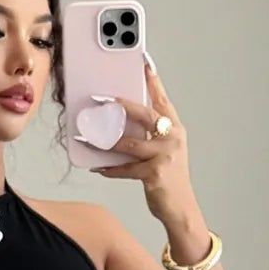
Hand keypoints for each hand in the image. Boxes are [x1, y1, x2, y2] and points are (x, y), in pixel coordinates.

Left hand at [83, 52, 194, 225]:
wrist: (181, 208)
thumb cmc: (170, 180)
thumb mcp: (165, 152)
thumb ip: (149, 137)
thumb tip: (120, 126)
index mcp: (175, 129)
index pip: (162, 100)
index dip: (153, 81)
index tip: (144, 61)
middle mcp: (172, 138)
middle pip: (144, 114)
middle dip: (121, 105)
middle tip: (101, 98)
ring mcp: (165, 155)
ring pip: (129, 143)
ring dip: (105, 142)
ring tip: (87, 139)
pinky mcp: (154, 173)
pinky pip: (126, 168)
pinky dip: (111, 169)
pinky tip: (99, 168)